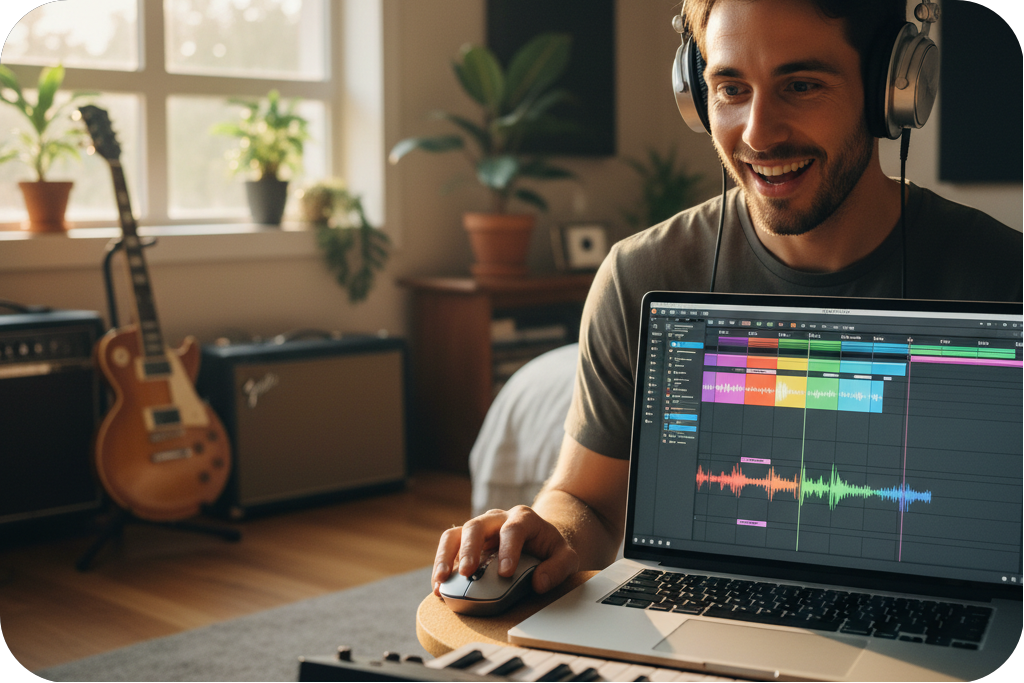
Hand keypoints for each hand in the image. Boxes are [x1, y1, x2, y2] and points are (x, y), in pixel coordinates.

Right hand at [432, 505, 578, 597]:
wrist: (537, 539)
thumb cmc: (550, 549)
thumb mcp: (566, 557)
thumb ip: (558, 568)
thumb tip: (539, 582)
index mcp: (524, 518)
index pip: (513, 529)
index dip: (508, 549)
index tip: (505, 573)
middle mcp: (497, 519)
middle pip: (477, 526)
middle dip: (470, 549)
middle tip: (467, 572)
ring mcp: (479, 528)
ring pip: (456, 534)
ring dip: (446, 556)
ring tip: (442, 581)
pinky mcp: (466, 541)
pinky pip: (449, 547)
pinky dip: (441, 565)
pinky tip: (439, 586)